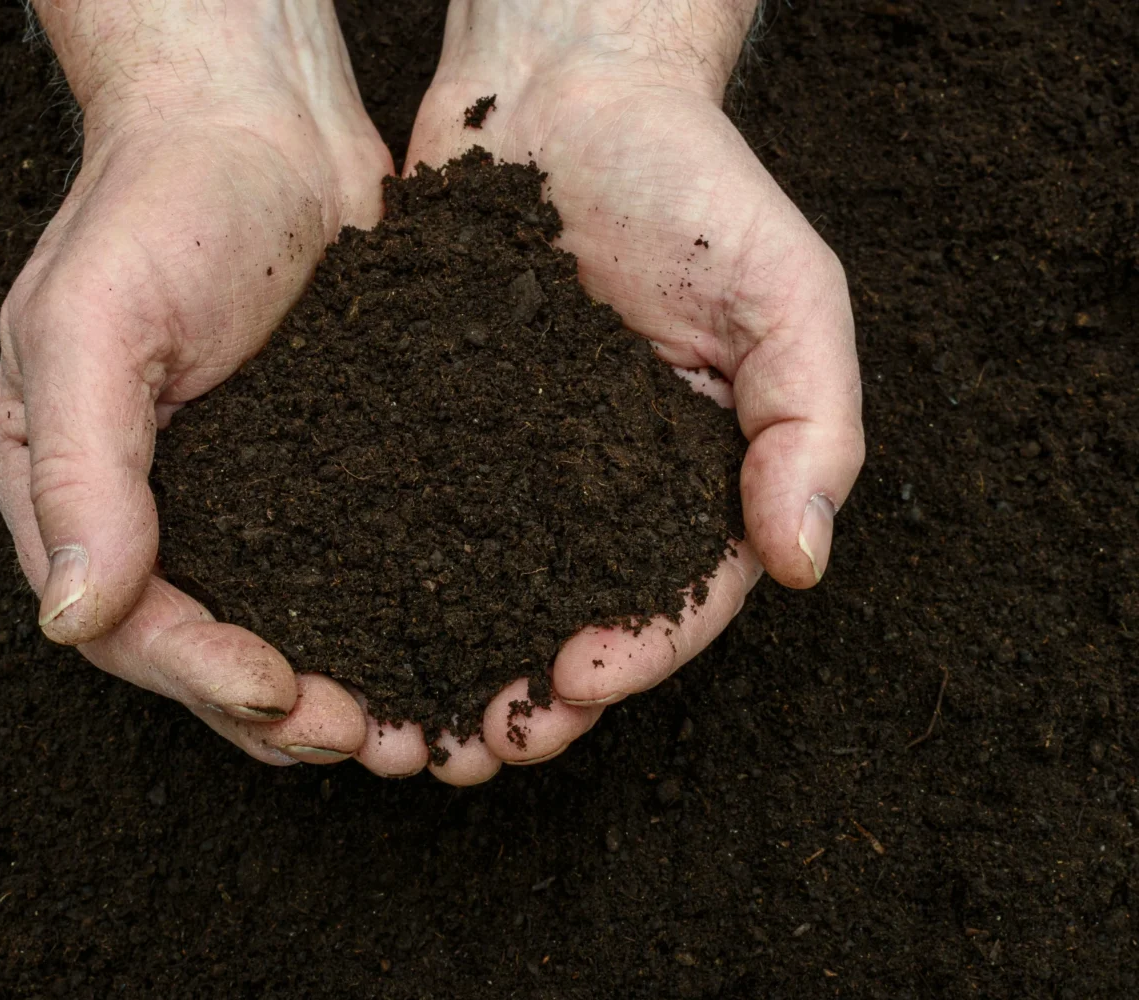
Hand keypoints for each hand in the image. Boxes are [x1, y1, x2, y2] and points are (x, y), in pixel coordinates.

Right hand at [0, 0, 401, 767]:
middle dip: (286, 712)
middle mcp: (148, 512)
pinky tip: (444, 650)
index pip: (125, 624)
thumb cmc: (162, 199)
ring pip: (283, 630)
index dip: (201, 677)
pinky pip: (342, 572)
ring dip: (345, 690)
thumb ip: (77, 468)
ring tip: (420, 728)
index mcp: (64, 487)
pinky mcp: (316, 477)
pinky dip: (384, 623)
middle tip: (377, 741)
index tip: (284, 698)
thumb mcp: (92, 321)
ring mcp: (237, 500)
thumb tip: (71, 617)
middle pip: (206, 653)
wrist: (264, 121)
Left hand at [398, 0, 865, 782]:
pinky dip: (385, 587)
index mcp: (691, 480)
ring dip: (447, 671)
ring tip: (404, 729)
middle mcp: (598, 491)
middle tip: (477, 747)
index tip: (578, 680)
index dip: (636, 652)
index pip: (676, 596)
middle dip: (530, 695)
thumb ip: (813, 422)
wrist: (563, 92)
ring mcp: (511, 467)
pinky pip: (408, 522)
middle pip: (571, 620)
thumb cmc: (693, 181)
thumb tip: (805, 561)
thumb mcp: (788, 290)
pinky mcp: (430, 431)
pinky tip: (346, 630)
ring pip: (482, 596)